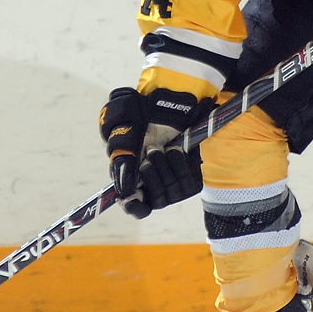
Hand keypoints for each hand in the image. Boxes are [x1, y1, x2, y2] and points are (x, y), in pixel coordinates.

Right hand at [98, 87, 213, 218]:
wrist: (169, 104)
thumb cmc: (141, 117)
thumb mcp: (122, 130)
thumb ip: (121, 158)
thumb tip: (126, 190)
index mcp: (131, 180)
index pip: (135, 207)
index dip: (134, 207)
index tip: (132, 199)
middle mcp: (153, 186)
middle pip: (155, 200)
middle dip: (152, 175)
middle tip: (152, 150)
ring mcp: (173, 185)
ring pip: (172, 193)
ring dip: (167, 167)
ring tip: (164, 147)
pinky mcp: (191, 178)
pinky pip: (189, 184)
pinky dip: (183, 165)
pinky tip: (178, 149)